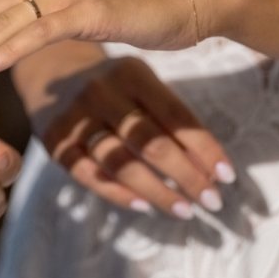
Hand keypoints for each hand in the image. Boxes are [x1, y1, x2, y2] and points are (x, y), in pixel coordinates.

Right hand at [7, 44, 234, 218]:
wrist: (51, 67)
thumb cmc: (114, 84)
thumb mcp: (142, 83)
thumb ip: (172, 118)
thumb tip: (213, 167)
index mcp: (131, 73)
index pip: (175, 116)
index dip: (204, 148)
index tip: (228, 177)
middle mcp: (101, 91)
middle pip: (149, 142)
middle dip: (186, 175)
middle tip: (212, 202)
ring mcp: (74, 117)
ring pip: (119, 162)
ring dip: (156, 190)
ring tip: (185, 210)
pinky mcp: (54, 140)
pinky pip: (86, 174)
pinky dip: (116, 193)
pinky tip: (143, 206)